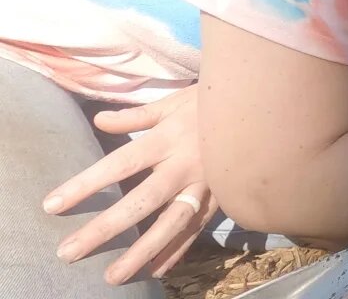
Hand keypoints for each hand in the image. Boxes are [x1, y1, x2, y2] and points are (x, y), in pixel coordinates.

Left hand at [43, 85, 217, 284]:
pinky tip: (157, 270)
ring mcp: (207, 184)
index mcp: (169, 137)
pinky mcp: (223, 197)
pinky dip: (179, 250)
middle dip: (105, 228)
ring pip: (172, 224)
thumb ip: (136, 116)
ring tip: (114, 276)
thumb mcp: (173, 101)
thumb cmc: (214, 101)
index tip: (52, 205)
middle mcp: (185, 165)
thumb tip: (100, 121)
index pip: (119, 164)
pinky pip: (198, 228)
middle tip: (69, 252)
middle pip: (141, 202)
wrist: (265, 106)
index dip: (85, 185)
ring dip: (142, 252)